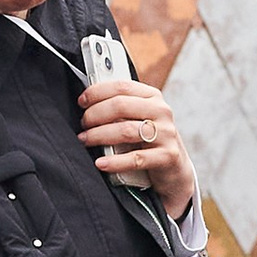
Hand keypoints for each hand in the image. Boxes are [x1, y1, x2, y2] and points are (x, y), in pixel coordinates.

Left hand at [79, 73, 195, 219]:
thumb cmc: (149, 141)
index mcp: (152, 97)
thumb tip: (87, 103)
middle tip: (83, 124)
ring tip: (85, 141)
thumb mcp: (140, 118)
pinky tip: (101, 163)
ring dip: (99, 135)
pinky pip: (136, 159)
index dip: (97, 92)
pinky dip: (115, 162)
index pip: (121, 86)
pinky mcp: (167, 156)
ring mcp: (166, 133)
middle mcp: (161, 111)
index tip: (82, 102)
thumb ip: (121, 108)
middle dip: (95, 114)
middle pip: (121, 106)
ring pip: (126, 131)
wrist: (175, 169)